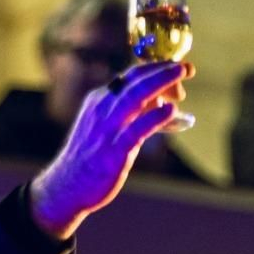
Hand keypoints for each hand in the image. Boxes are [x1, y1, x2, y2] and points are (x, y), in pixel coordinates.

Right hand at [30, 61, 192, 239]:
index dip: (155, 68)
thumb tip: (159, 104)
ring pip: (137, 96)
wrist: (66, 186)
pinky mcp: (115, 150)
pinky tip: (173, 110)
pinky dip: (157, 116)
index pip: (130, 76)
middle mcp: (102, 109)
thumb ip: (129, 114)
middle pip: (136, 80)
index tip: (176, 67)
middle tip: (187, 68)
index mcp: (99, 100)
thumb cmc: (90, 158)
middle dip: (163, 70)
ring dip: (162, 81)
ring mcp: (108, 128)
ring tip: (182, 74)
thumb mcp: (105, 127)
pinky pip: (138, 128)